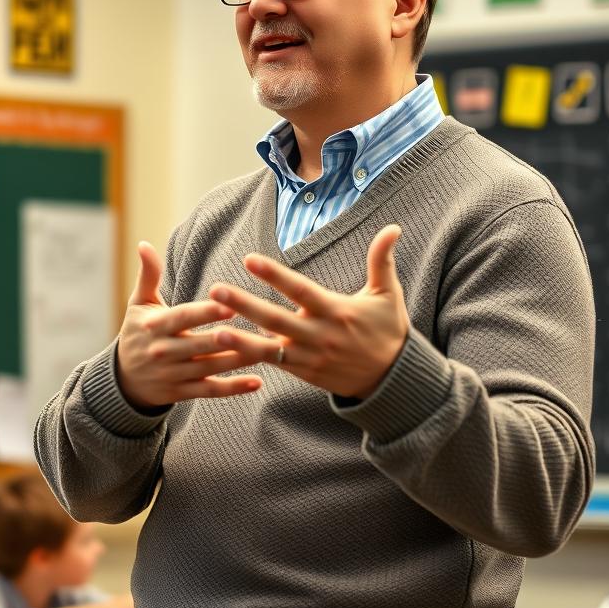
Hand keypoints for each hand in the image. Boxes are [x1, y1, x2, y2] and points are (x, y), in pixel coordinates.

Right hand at [115, 241, 264, 409]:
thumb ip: (148, 275)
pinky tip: (258, 382)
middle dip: (231, 337)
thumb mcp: (138, 303)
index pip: (184, 317)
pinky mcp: (182, 393)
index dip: (207, 312)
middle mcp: (164, 351)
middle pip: (201, 344)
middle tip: (263, 329)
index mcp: (156, 325)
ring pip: (211, 367)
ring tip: (270, 350)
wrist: (123, 379)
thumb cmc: (138, 332)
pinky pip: (211, 391)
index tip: (231, 304)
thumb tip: (144, 244)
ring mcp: (173, 374)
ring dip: (242, 360)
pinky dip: (234, 388)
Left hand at [208, 225, 409, 399]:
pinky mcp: (303, 372)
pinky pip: (274, 363)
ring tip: (214, 330)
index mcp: (336, 311)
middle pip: (276, 319)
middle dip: (244, 305)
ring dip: (241, 340)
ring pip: (270, 348)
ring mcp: (309, 356)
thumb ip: (382, 260)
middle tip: (215, 290)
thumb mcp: (388, 294)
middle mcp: (319, 334)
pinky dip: (252, 356)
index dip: (274, 275)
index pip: (300, 290)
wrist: (393, 379)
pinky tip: (227, 348)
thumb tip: (393, 228)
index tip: (249, 260)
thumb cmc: (388, 330)